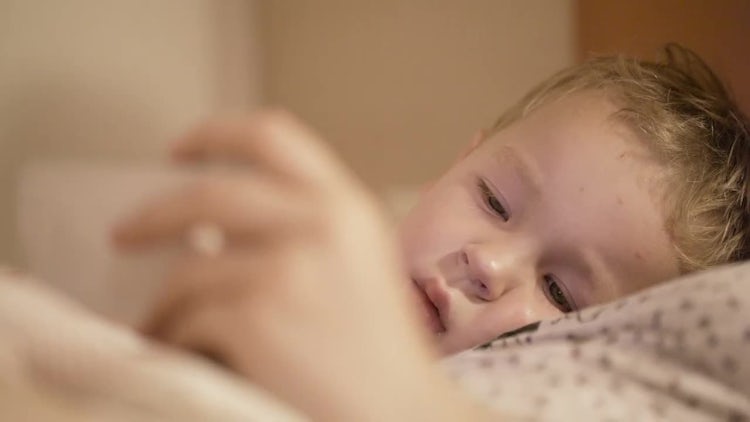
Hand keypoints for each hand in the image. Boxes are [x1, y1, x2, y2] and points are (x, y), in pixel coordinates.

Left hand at [112, 111, 451, 419]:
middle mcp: (320, 225)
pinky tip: (184, 352)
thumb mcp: (358, 261)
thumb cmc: (376, 347)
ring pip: (188, 270)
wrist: (398, 412)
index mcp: (347, 206)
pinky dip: (175, 339)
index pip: (272, 135)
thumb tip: (215, 225)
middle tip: (122, 234)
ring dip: (164, 303)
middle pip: (210, 194)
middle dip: (154, 215)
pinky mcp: (257, 319)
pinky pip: (187, 320)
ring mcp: (288, 270)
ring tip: (160, 325)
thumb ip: (306, 226)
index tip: (178, 150)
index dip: (215, 134)